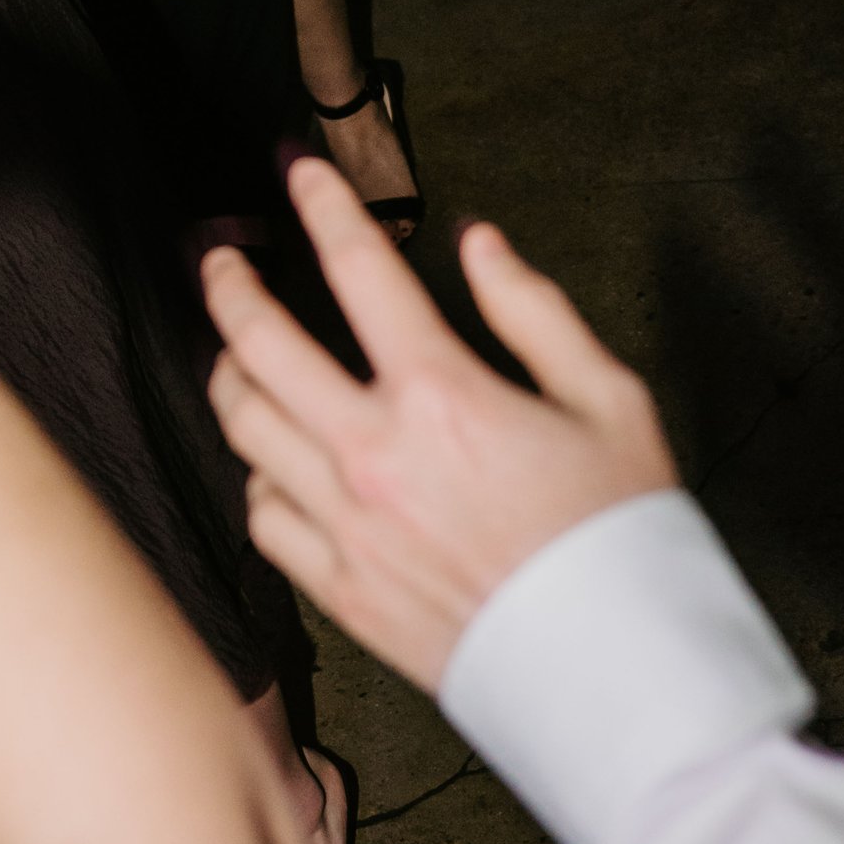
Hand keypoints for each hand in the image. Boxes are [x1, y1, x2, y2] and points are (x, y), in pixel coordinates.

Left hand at [202, 156, 676, 692]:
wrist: (618, 673)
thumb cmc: (621, 535)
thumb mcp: (609, 401)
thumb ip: (534, 313)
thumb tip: (480, 245)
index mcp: (442, 396)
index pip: (359, 270)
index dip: (321, 204)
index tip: (297, 170)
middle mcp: (375, 455)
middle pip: (259, 344)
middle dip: (230, 285)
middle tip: (221, 257)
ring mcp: (348, 527)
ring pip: (244, 429)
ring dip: (229, 374)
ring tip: (233, 351)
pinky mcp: (341, 592)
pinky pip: (262, 518)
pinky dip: (258, 477)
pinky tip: (272, 460)